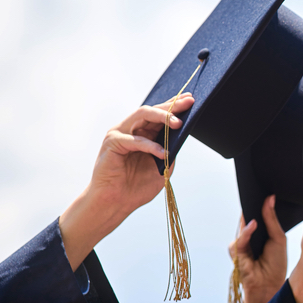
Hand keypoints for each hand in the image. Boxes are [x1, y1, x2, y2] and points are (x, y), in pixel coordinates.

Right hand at [59, 94, 194, 269]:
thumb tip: (182, 137)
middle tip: (188, 102)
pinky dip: (150, 146)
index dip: (174, 106)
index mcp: (142, 134)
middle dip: (171, 106)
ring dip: (162, 117)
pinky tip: (162, 153)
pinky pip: (135, 140)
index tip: (190, 99)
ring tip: (178, 123)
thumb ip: (170, 152)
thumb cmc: (136, 187)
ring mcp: (120, 134)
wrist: (116, 203)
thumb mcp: (161, 167)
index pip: (159, 115)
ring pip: (142, 115)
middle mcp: (130, 130)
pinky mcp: (112, 143)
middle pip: (152, 111)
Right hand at [229, 195, 287, 302]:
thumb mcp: (278, 238)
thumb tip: (269, 198)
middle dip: (251, 205)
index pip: (256, 214)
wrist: (270, 285)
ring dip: (249, 216)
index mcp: (259, 233)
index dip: (258, 202)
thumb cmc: (276, 263)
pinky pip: (240, 239)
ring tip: (255, 202)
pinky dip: (246, 232)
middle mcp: (248, 237)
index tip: (262, 187)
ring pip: (242, 226)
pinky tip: (253, 225)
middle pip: (247, 217)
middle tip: (256, 190)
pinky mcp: (237, 253)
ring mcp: (241, 244)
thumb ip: (271, 219)